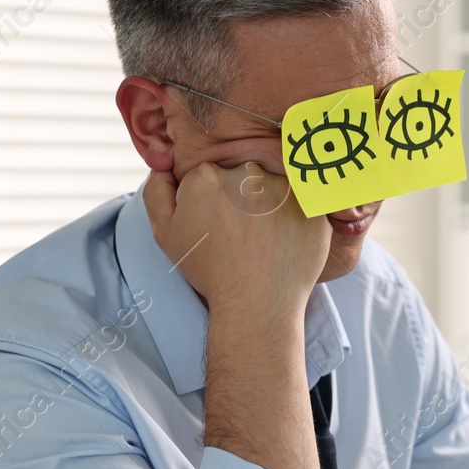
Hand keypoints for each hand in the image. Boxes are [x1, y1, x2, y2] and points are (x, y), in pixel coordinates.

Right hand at [141, 163, 330, 321]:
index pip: (210, 175)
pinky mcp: (311, 204)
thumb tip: (165, 163)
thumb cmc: (210, 271)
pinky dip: (296, 220)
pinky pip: (302, 203)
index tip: (218, 225)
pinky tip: (286, 243)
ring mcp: (283, 187)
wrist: (255, 304)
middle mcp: (246, 173)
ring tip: (265, 241)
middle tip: (243, 235)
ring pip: (274, 188)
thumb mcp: (166, 234)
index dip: (213, 202)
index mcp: (207, 176)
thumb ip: (157, 191)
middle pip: (242, 178)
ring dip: (271, 207)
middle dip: (242, 200)